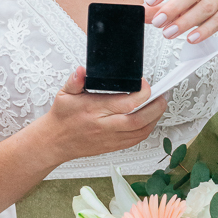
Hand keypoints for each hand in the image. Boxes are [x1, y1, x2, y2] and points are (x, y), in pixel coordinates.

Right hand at [42, 67, 165, 162]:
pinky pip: (136, 140)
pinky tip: (150, 120)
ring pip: (140, 131)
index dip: (142, 92)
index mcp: (94, 110)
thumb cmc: (62, 118)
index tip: (144, 84)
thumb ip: (75, 81)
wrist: (55, 142)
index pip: (126, 103)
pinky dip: (147, 130)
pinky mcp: (113, 146)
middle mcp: (104, 126)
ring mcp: (110, 138)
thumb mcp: (64, 94)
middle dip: (156, 107)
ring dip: (155, 119)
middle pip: (138, 119)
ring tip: (159, 105)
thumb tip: (82, 71)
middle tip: (163, 95)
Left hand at [144, 0, 217, 42]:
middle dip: (173, 8)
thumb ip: (162, 7)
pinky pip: (217, 20)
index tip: (149, 1)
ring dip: (185, 22)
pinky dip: (203, 31)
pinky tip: (191, 38)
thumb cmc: (206, 0)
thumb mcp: (183, 1)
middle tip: (158, 22)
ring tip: (169, 33)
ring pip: (205, 7)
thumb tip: (143, 14)